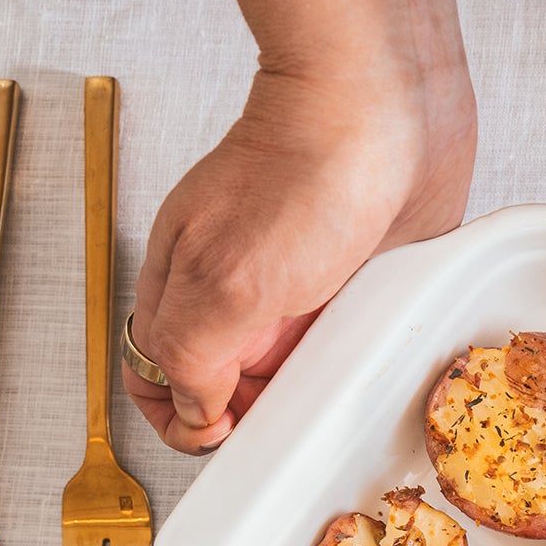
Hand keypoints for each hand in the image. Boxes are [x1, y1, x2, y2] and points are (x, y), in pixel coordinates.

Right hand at [127, 20, 473, 454]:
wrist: (389, 111)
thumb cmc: (304, 169)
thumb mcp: (225, 280)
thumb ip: (191, 352)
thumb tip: (189, 409)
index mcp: (183, 286)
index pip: (155, 375)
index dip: (181, 418)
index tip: (220, 434)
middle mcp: (235, 294)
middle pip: (223, 385)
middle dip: (246, 416)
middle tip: (276, 423)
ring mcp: (295, 293)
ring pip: (287, 375)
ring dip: (303, 396)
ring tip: (318, 391)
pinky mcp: (351, 289)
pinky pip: (343, 349)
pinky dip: (349, 366)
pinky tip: (358, 360)